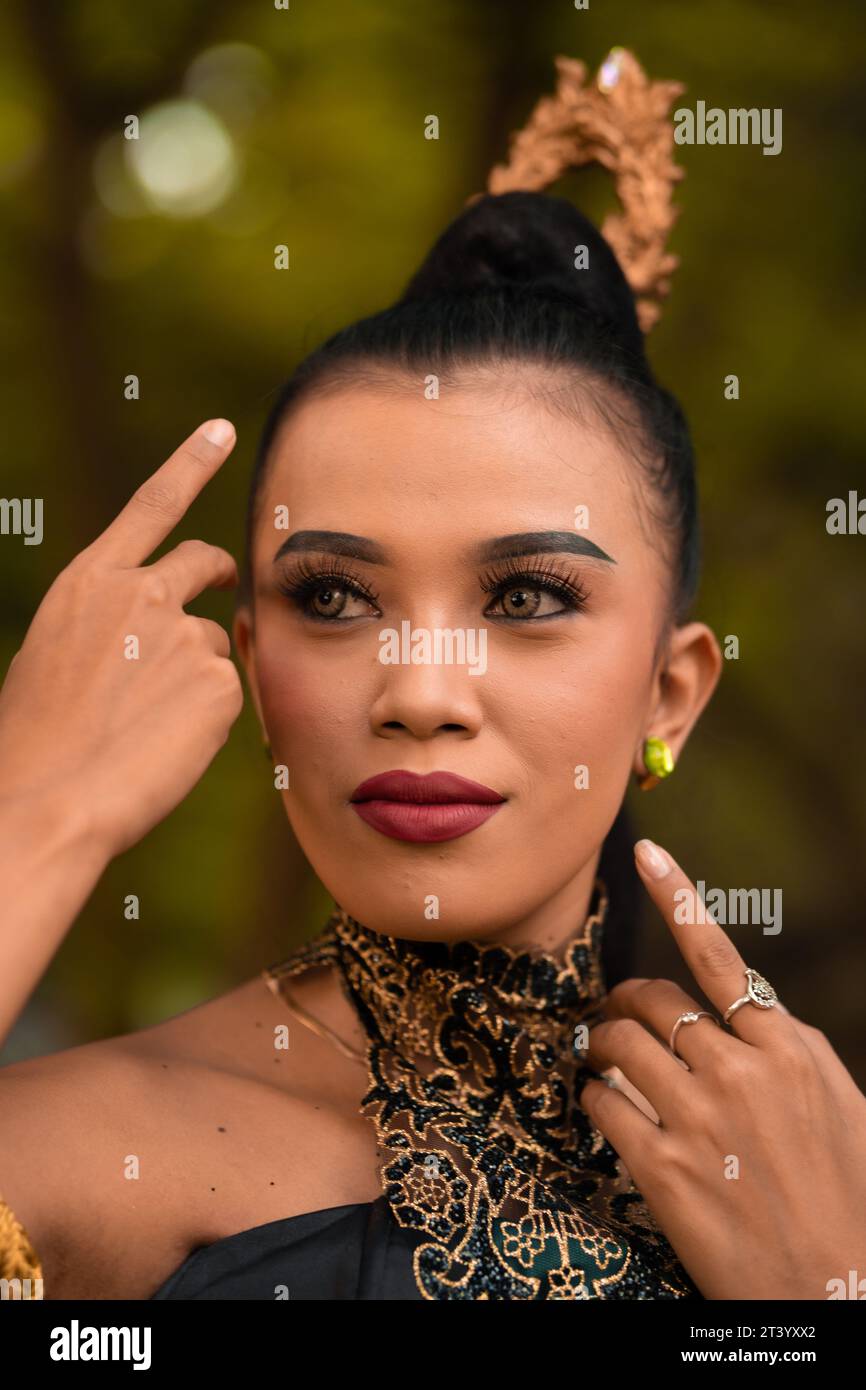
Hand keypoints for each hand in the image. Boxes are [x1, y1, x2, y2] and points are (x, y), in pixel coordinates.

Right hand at [0, 420, 243, 858]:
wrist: (49, 801)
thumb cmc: (40, 741)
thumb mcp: (58, 657)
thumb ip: (110, 625)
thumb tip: (164, 629)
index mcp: (89, 581)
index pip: (152, 505)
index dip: (191, 462)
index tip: (223, 430)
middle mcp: (140, 594)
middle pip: (206, 560)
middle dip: (220, 568)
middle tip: (226, 577)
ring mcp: (183, 636)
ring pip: (213, 644)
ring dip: (194, 676)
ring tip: (144, 726)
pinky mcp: (219, 681)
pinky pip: (226, 694)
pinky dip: (205, 718)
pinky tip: (166, 746)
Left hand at [577, 838, 865, 1299]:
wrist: (839, 1293)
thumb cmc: (847, 1197)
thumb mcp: (836, 1103)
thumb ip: (785, 1048)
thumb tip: (742, 1011)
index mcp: (788, 1048)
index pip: (720, 957)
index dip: (678, 896)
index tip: (645, 851)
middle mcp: (740, 1072)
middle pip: (652, 1000)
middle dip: (624, 1001)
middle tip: (615, 1014)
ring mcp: (699, 1120)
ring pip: (617, 1045)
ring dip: (599, 1045)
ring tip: (601, 1058)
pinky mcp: (663, 1169)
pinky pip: (602, 1104)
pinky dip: (593, 1097)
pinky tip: (602, 1106)